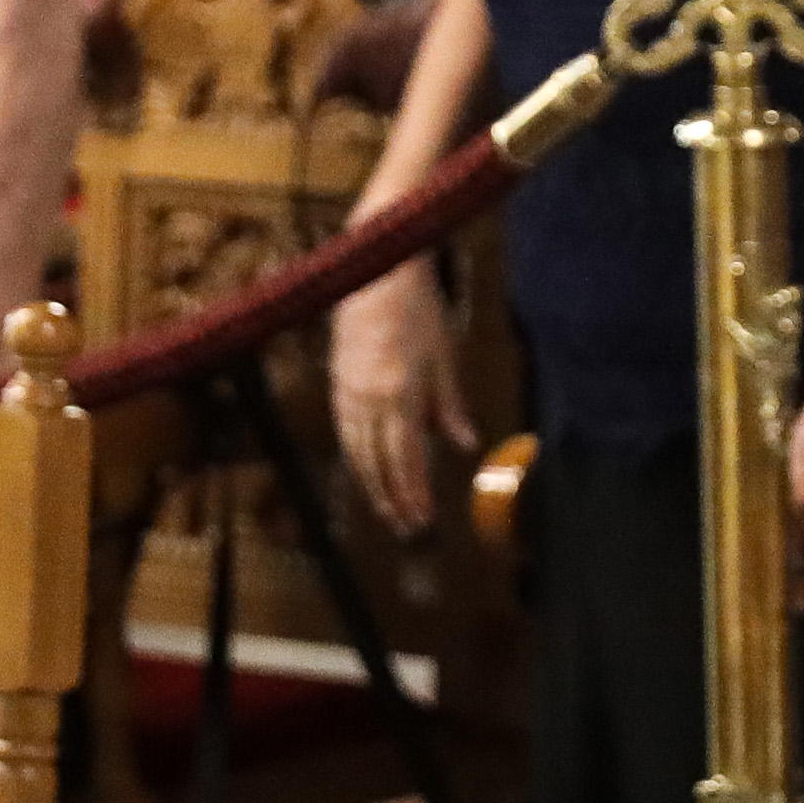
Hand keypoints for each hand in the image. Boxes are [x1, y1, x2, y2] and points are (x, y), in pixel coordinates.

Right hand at [331, 266, 470, 529]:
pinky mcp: (337, 383)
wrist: (376, 274)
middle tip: (408, 527)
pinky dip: (356, 459)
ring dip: (372, 485)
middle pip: (379, 461)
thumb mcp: (443, 356)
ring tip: (388, 511)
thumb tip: (466, 445)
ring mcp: (348, 391)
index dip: (414, 490)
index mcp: (400, 391)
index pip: (407, 455)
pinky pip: (345, 432)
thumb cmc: (419, 311)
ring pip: (357, 452)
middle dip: (394, 497)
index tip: (424, 517)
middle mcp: (370, 397)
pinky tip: (366, 473)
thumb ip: (451, 405)